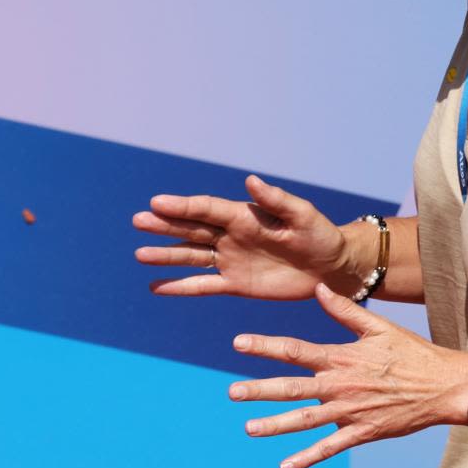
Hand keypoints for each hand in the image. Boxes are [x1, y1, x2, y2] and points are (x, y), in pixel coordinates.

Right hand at [133, 175, 357, 299]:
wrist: (330, 267)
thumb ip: (276, 200)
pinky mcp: (235, 285)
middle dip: (164, 226)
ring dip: (166, 256)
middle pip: (191, 230)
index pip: (206, 208)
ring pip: (191, 257)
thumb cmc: (320, 234)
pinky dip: (180, 287)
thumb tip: (251, 181)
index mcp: (244, 215)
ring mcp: (230, 260)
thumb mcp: (302, 215)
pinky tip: (156, 286)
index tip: (156, 203)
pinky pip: (202, 286)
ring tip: (140, 255)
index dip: (182, 206)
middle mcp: (230, 236)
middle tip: (138, 221)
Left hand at [230, 284, 467, 467]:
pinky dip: (307, 457)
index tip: (238, 343)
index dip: (265, 346)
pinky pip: (330, 447)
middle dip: (260, 390)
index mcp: (342, 357)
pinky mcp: (362, 432)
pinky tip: (284, 466)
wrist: (445, 386)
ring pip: (306, 419)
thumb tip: (319, 288)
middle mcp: (341, 385)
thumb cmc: (412, 353)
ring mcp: (350, 411)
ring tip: (248, 428)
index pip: (295, 350)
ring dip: (276, 424)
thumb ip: (345, 311)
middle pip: (292, 388)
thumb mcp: (378, 327)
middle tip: (232, 392)